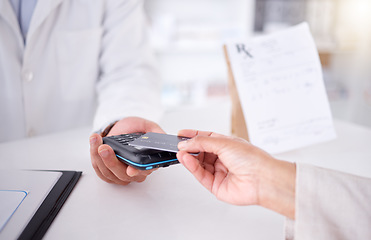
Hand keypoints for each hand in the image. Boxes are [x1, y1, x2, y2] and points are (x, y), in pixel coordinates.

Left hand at [90, 117, 163, 184]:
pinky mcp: (108, 172)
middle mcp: (135, 171)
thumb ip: (157, 132)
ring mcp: (120, 173)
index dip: (137, 171)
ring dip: (99, 157)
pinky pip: (99, 169)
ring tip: (96, 140)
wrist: (123, 128)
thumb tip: (162, 138)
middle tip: (104, 148)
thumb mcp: (149, 126)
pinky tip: (94, 143)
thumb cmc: (136, 128)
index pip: (144, 171)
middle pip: (122, 174)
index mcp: (148, 163)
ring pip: (108, 172)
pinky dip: (94, 156)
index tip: (130, 170)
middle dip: (111, 161)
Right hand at [176, 129, 295, 218]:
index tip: (181, 134)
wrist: (262, 180)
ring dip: (189, 158)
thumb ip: (202, 142)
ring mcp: (220, 172)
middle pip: (201, 152)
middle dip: (190, 148)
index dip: (193, 136)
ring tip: (180, 152)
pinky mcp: (216, 186)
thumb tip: (186, 143)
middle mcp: (223, 158)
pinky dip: (192, 167)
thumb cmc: (252, 159)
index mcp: (227, 145)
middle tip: (179, 144)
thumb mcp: (223, 142)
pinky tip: (186, 160)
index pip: (206, 138)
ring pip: (199, 164)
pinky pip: (200, 175)